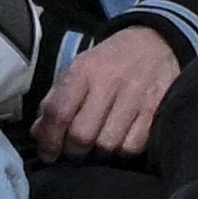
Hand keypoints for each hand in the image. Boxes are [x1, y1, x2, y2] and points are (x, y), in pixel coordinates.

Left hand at [31, 24, 178, 159]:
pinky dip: (123, 150)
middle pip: (83, 134)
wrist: (157, 44)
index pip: (59, 112)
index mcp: (83, 70)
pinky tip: (120, 141)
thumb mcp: (78, 70)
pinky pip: (134, 145)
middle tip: (73, 152)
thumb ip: (57, 101)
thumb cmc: (110, 63)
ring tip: (97, 145)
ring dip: (99, 152)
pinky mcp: (157, 110)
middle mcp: (109, 82)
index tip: (47, 153)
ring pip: (108, 144)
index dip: (49, 139)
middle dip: (73, 150)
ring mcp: (136, 97)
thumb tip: (40, 135)